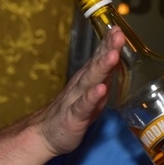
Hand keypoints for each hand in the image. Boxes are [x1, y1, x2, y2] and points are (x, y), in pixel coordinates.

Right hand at [33, 28, 123, 155]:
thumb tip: (117, 61)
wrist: (45, 135)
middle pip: (95, 65)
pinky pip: (84, 106)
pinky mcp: (73, 117)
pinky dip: (92, 97)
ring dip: (102, 67)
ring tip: (113, 55)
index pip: (99, 58)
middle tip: (118, 34)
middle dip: (108, 48)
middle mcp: (80, 86)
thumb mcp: (92, 93)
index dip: (109, 43)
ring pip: (90, 81)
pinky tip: (100, 89)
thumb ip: (104, 78)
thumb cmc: (72, 113)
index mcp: (86, 80)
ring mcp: (76, 100)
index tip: (118, 29)